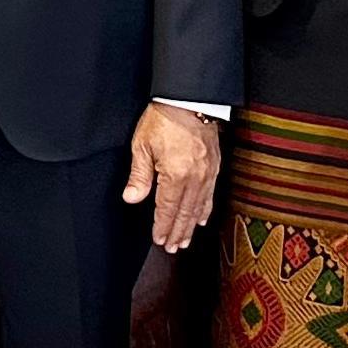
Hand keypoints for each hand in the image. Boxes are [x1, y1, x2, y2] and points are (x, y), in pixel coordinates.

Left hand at [123, 101, 220, 252]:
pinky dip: (206, 209)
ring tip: (186, 240)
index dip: (163, 227)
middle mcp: (195, 178)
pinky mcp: (215, 165)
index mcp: (175, 175)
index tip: (160, 240)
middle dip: (178, 232)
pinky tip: (202, 218)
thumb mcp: (142, 145)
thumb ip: (139, 175)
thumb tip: (132, 199)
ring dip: (191, 225)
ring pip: (200, 207)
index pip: (167, 209)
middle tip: (174, 248)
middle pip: (185, 213)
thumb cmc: (164, 118)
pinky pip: (211, 194)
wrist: (190, 99)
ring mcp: (208, 173)